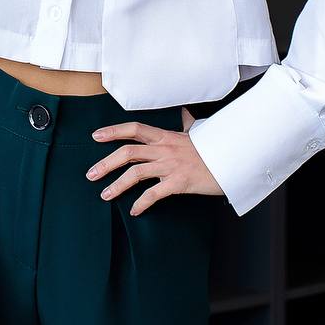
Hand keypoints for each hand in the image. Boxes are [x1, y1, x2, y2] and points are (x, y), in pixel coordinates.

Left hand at [85, 108, 225, 215]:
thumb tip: (185, 113)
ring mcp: (171, 166)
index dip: (113, 131)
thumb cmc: (215, 148)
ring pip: (135, 173)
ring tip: (105, 195)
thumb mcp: (198, 133)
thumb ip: (187, 123)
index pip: (135, 129)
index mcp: (166, 137)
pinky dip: (142, 203)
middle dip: (106, 163)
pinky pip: (154, 193)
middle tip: (91, 174)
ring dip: (117, 185)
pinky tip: (135, 210)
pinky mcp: (178, 182)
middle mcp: (165, 149)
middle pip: (127, 152)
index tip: (96, 136)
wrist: (233, 161)